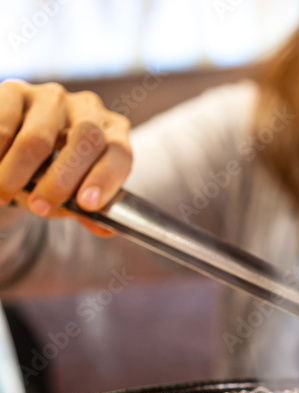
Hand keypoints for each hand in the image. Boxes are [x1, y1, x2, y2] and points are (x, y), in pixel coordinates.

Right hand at [0, 79, 131, 235]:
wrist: (19, 147)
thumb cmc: (55, 173)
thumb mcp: (75, 191)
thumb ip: (88, 209)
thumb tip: (106, 228)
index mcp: (114, 132)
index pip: (119, 153)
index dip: (105, 179)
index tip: (86, 204)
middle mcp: (89, 108)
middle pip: (85, 140)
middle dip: (61, 180)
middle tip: (39, 207)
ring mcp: (52, 97)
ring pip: (38, 139)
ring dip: (17, 173)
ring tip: (3, 194)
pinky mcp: (15, 90)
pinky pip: (3, 126)